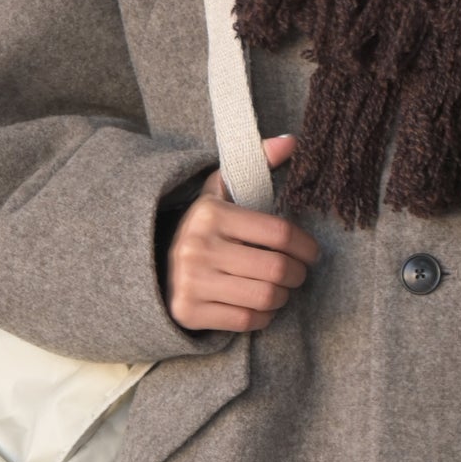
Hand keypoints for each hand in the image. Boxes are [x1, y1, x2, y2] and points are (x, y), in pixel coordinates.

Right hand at [166, 134, 322, 331]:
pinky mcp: (189, 313)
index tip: (312, 253)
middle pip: (277, 269)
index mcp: (211, 214)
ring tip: (280, 289)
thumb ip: (257, 163)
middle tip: (298, 273)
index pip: (279, 232)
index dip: (307, 246)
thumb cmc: (202, 229)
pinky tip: (260, 306)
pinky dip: (263, 316)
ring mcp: (192, 283)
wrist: (148, 264)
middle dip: (297, 274)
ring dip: (283, 296)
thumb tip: (292, 141)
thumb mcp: (220, 191)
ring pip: (265, 297)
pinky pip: (246, 320)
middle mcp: (198, 248)